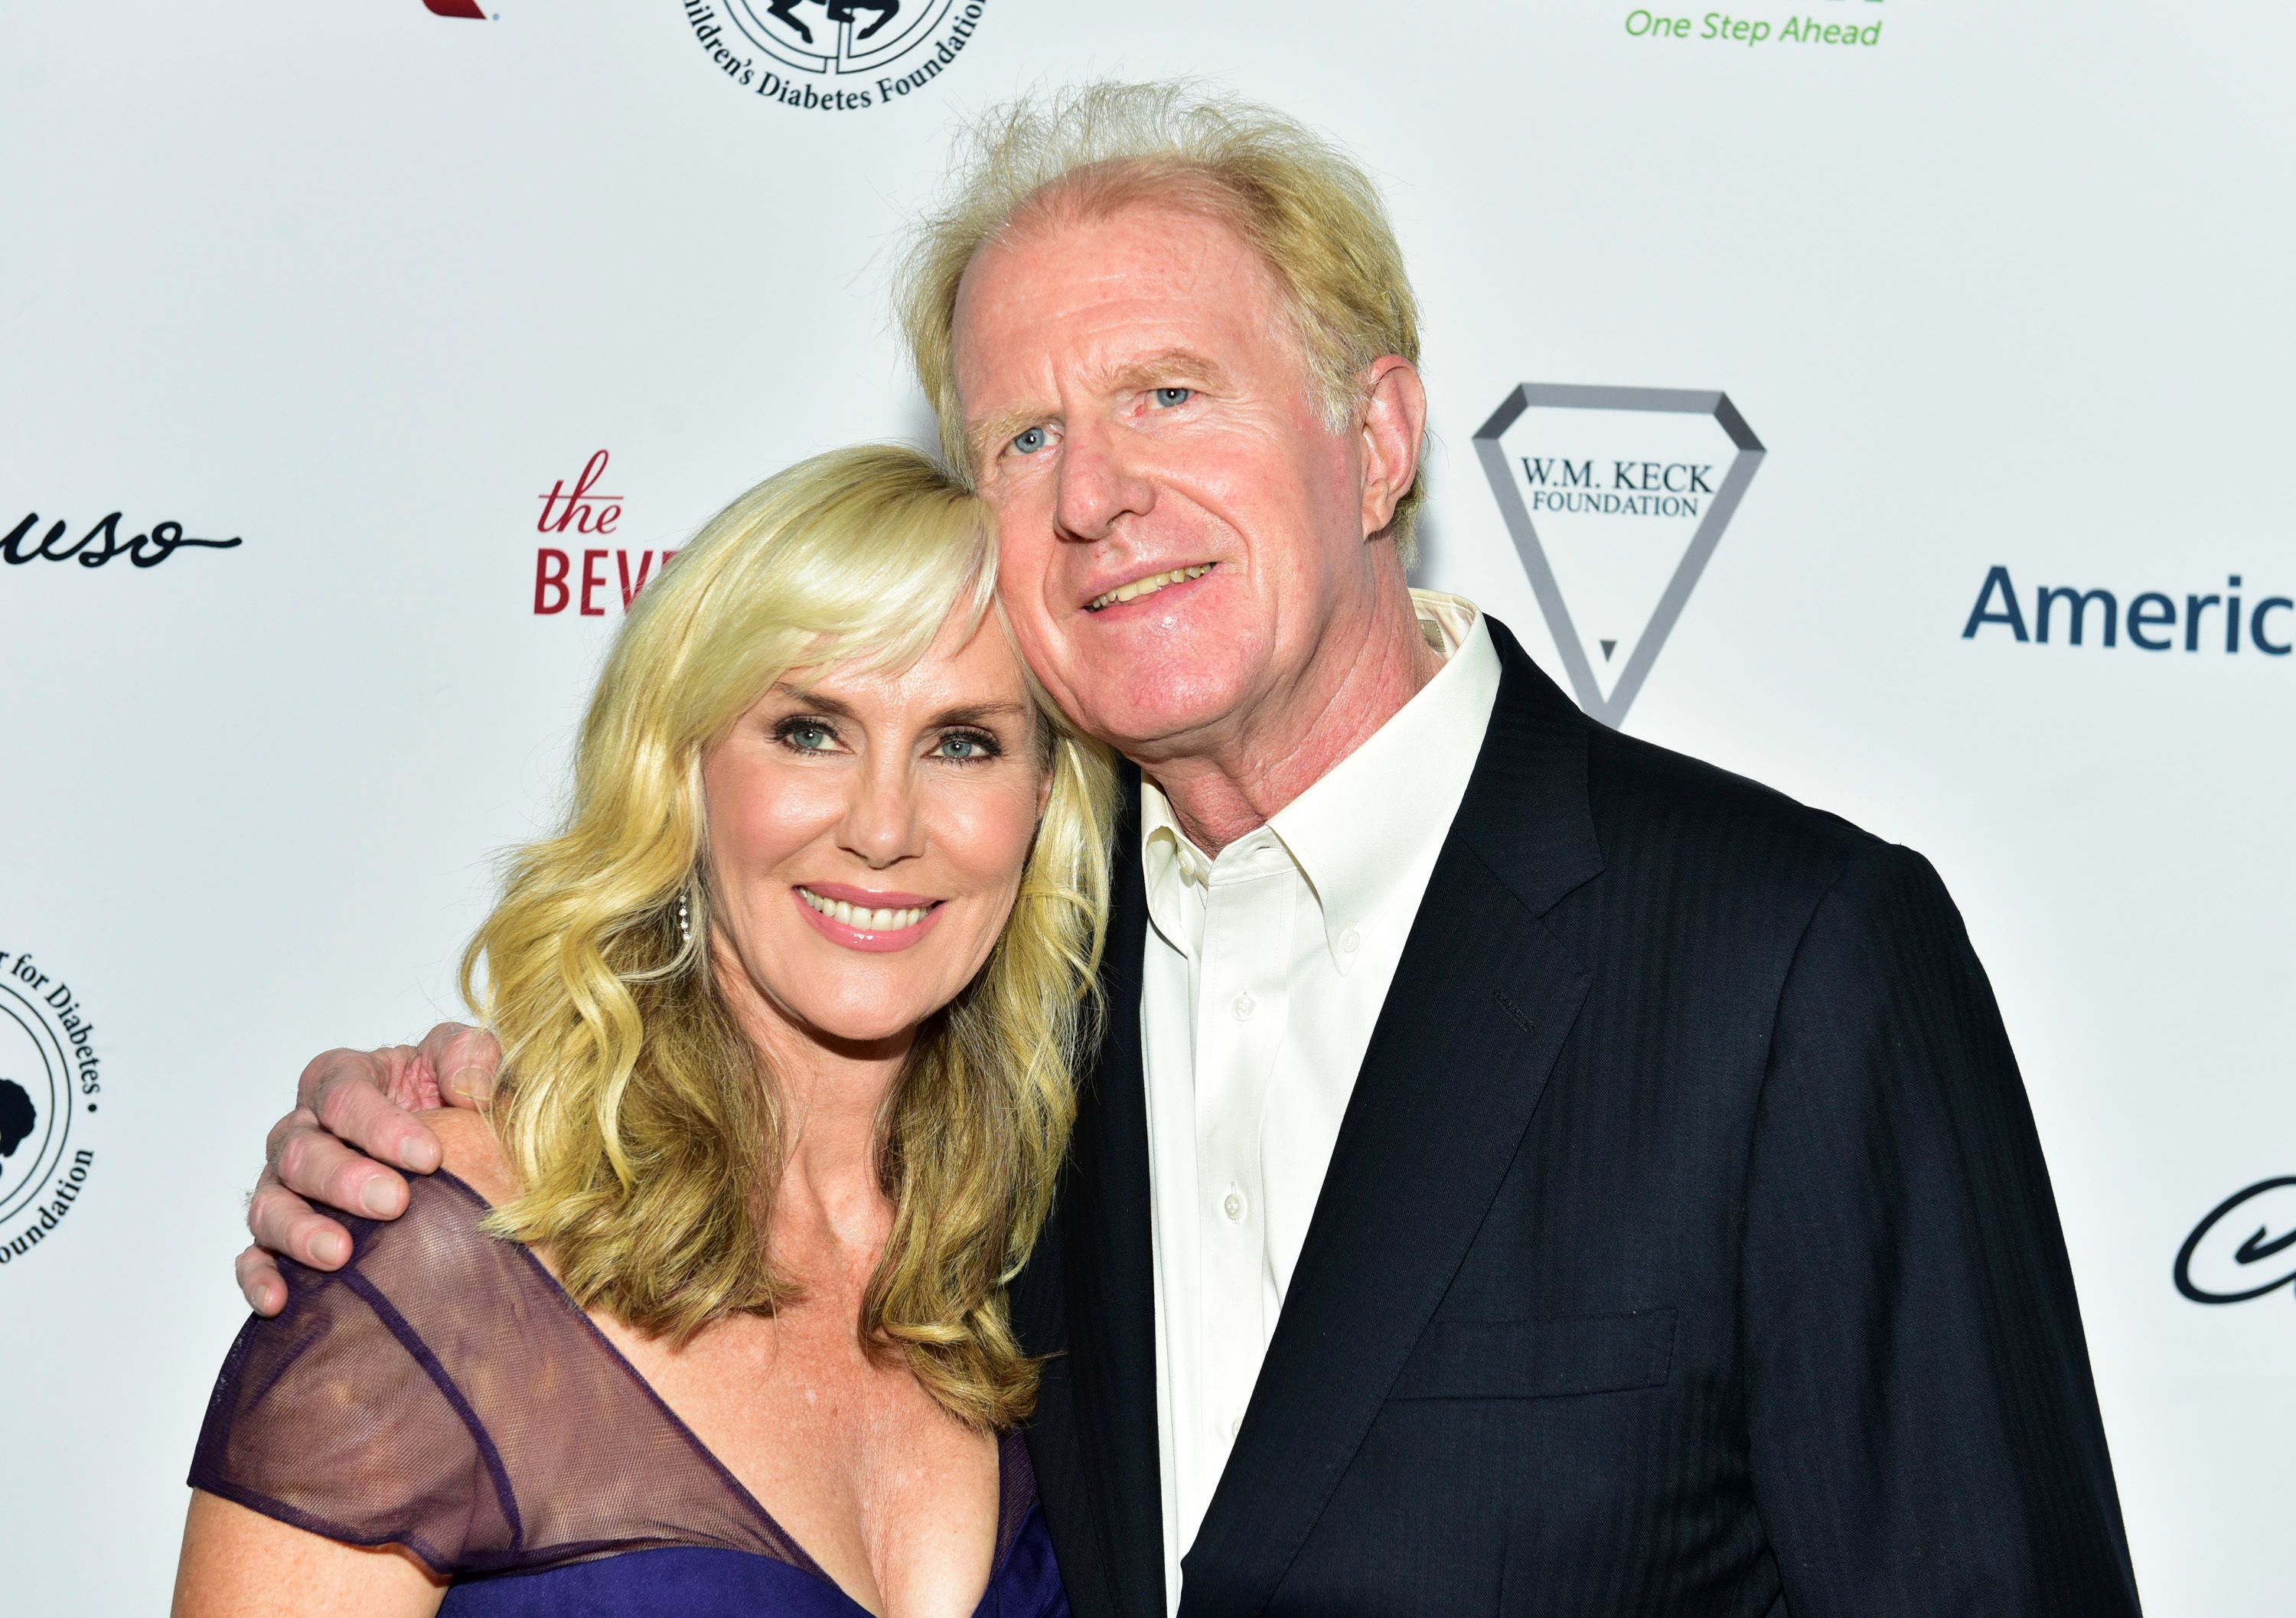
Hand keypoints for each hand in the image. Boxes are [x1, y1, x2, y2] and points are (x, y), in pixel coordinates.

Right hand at [235, 1022, 500, 1315]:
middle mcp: (304, 1131)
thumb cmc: (454, 1101)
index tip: (429, 1156)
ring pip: (270, 1204)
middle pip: (301, 1149)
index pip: (343, 1093)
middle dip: (345, 1177)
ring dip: (300, 1230)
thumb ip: (472, 1056)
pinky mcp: (280, 1238)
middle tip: (393, 1202)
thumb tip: (470, 1090)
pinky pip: (254, 1258)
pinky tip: (279, 1300)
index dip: (380, 1123)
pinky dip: (259, 1278)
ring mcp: (286, 1186)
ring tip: (339, 1254)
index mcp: (344, 1080)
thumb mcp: (470, 1062)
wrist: (454, 1156)